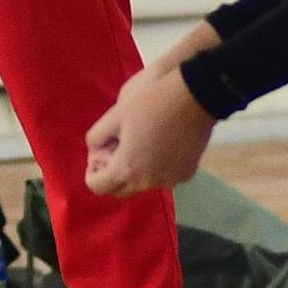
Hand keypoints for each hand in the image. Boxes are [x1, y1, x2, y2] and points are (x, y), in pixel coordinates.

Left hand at [82, 62, 213, 198]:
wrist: (196, 96)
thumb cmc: (152, 102)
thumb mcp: (115, 115)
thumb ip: (96, 137)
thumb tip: (95, 150)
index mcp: (127, 168)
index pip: (98, 187)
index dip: (92, 173)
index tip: (98, 157)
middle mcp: (148, 181)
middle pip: (120, 191)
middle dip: (112, 176)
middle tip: (116, 152)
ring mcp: (170, 180)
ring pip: (143, 184)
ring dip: (136, 173)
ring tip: (140, 146)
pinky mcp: (186, 174)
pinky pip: (164, 177)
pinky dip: (157, 168)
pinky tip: (161, 146)